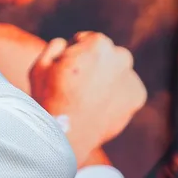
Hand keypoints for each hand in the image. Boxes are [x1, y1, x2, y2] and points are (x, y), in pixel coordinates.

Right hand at [29, 32, 146, 160]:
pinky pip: (124, 90)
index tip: (64, 73)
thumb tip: (68, 43)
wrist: (65, 137)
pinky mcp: (137, 97)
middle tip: (76, 87)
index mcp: (98, 43)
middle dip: (93, 65)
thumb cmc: (48, 99)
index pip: (85, 40)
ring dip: (105, 79)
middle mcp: (121, 56)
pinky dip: (115, 96)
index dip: (71, 56)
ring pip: (115, 71)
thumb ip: (57, 45)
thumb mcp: (40, 65)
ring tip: (86, 100)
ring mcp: (131, 77)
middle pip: (104, 54)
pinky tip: (98, 107)